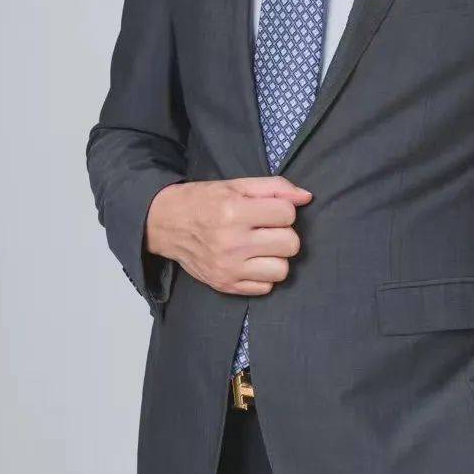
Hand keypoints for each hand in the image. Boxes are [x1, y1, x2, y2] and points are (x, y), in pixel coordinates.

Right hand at [145, 175, 312, 292]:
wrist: (166, 224)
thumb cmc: (204, 201)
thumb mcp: (236, 185)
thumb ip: (274, 187)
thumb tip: (306, 197)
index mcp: (234, 212)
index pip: (288, 214)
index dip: (282, 209)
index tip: (268, 210)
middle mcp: (231, 243)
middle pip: (290, 244)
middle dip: (283, 233)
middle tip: (266, 229)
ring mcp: (228, 268)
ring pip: (282, 270)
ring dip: (276, 257)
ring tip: (260, 247)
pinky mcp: (225, 285)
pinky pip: (265, 287)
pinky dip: (263, 275)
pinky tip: (250, 261)